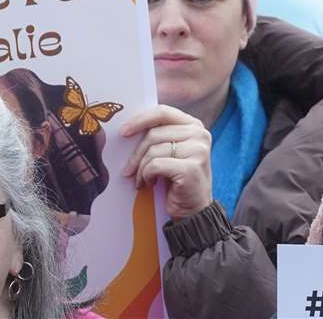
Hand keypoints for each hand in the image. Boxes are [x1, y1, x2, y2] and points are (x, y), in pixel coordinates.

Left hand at [119, 105, 212, 220]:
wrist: (194, 210)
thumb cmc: (177, 180)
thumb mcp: (171, 153)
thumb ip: (160, 137)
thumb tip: (129, 129)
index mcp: (194, 126)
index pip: (163, 112)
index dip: (141, 119)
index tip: (123, 131)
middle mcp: (200, 134)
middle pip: (155, 133)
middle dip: (136, 153)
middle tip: (127, 170)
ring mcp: (198, 150)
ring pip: (154, 150)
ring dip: (141, 168)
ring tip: (141, 180)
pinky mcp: (191, 168)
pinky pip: (155, 165)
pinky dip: (146, 176)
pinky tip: (149, 184)